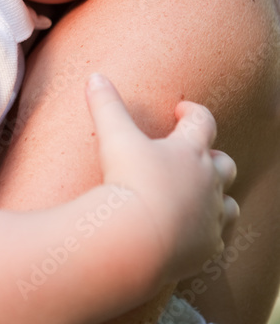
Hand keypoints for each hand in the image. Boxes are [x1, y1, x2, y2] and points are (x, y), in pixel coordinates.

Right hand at [86, 73, 237, 284]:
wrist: (138, 240)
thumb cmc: (129, 183)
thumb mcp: (113, 138)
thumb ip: (106, 105)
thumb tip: (94, 76)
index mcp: (190, 151)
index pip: (202, 121)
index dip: (193, 113)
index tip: (180, 111)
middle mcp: (208, 182)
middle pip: (224, 163)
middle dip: (210, 158)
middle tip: (191, 156)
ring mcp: (210, 216)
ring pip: (228, 202)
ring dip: (216, 196)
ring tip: (198, 195)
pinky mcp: (207, 247)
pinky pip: (217, 238)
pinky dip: (207, 232)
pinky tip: (193, 233)